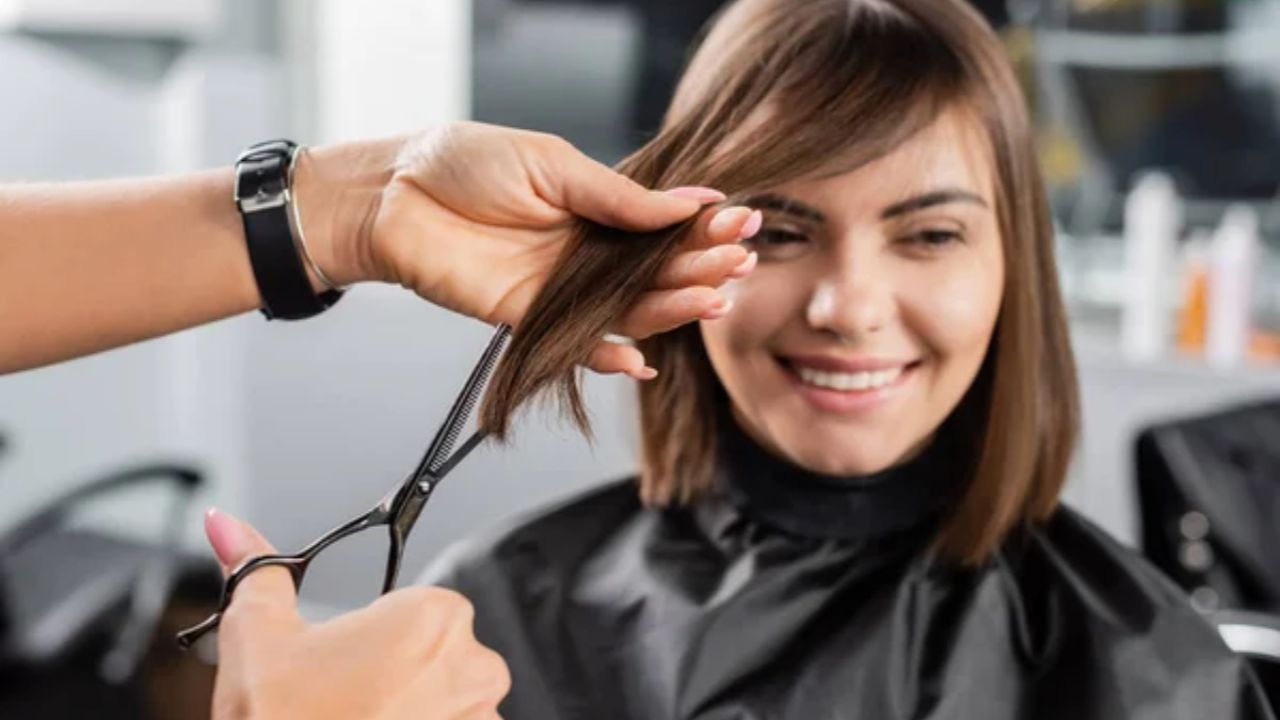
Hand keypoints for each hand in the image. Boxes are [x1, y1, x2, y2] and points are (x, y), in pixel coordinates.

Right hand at [204, 509, 509, 719]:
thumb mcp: (256, 636)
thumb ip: (254, 569)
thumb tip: (227, 526)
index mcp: (433, 617)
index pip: (417, 609)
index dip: (376, 638)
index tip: (346, 663)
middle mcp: (474, 666)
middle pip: (438, 656)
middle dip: (398, 676)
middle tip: (345, 701)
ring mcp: (481, 718)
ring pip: (450, 703)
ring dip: (415, 712)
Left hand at [296, 122, 760, 378]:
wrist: (392, 196)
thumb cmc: (463, 164)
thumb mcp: (552, 165)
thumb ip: (617, 196)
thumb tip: (688, 203)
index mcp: (596, 209)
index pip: (662, 225)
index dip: (701, 227)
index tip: (739, 223)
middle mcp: (586, 253)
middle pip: (655, 271)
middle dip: (699, 267)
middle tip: (738, 264)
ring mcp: (562, 290)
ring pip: (628, 309)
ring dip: (670, 309)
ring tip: (710, 301)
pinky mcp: (529, 321)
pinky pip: (580, 345)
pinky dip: (609, 358)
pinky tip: (642, 361)